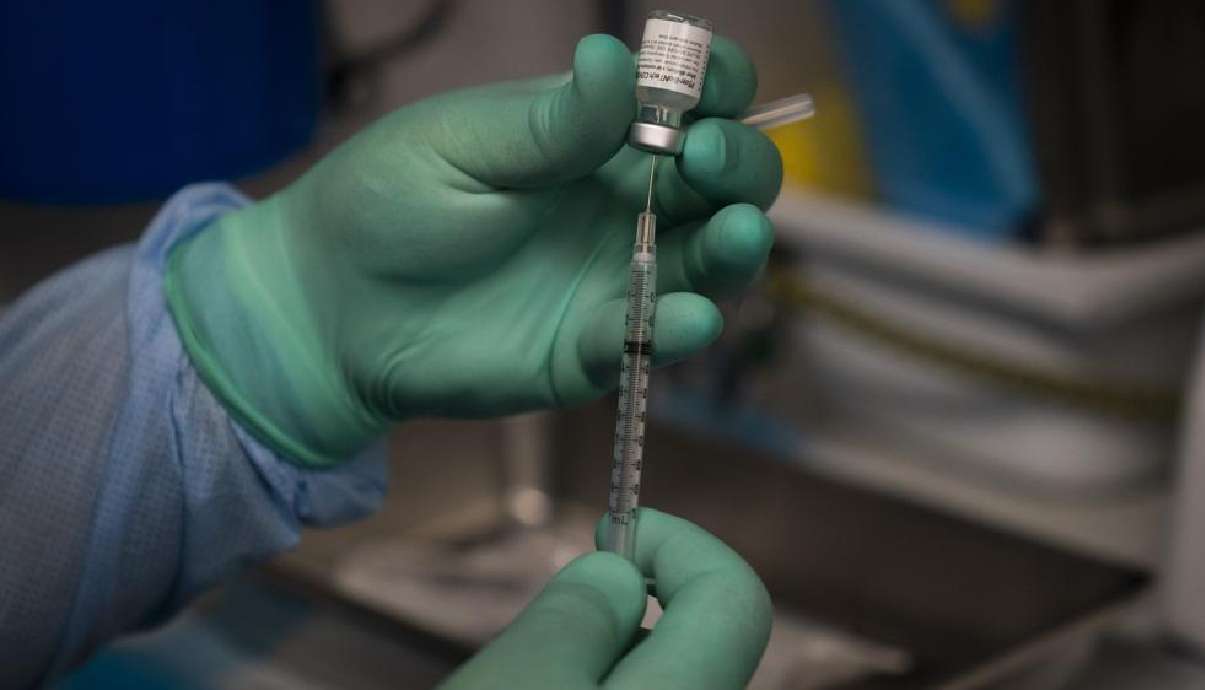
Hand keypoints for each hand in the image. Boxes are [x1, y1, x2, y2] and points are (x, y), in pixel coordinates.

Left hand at [166, 34, 780, 464]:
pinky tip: (684, 316)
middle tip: (703, 159)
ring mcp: (616, 277)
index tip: (706, 89)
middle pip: (722, 182)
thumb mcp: (462, 143)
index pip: (686, 104)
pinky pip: (650, 337)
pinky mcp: (595, 347)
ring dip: (738, 248)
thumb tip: (617, 57)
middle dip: (737, 165)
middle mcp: (624, 203)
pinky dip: (677, 329)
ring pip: (710, 262)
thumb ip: (549, 122)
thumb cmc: (388, 201)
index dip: (715, 89)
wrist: (331, 305)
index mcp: (597, 137)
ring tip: (738, 232)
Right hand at [439, 509, 771, 689]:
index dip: (678, 543)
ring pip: (661, 671)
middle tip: (557, 601)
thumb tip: (620, 572)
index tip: (607, 531)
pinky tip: (541, 686)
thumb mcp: (509, 683)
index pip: (734, 596)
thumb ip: (575, 616)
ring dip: (605, 646)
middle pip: (701, 634)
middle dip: (632, 596)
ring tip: (527, 668)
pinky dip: (594, 680)